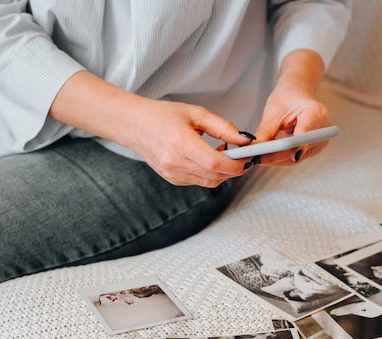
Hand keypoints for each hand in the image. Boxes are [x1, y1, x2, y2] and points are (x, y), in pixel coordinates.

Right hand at [123, 99, 251, 186]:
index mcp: (180, 143)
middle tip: (242, 155)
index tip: (247, 156)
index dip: (236, 163)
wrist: (134, 125)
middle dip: (234, 169)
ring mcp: (173, 174)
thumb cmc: (163, 115)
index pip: (215, 164)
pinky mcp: (173, 179)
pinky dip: (210, 173)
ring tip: (225, 154)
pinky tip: (208, 159)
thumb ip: (223, 127)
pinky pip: (200, 181)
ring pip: (210, 182)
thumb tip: (245, 140)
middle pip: (215, 176)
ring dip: (223, 172)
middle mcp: (175, 163)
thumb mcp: (196, 113)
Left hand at [254, 50, 331, 165]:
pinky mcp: (313, 149)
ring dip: (273, 159)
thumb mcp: (273, 111)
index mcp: (316, 113)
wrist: (298, 93)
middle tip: (252, 158)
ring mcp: (319, 142)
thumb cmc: (288, 97)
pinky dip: (278, 158)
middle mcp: (323, 131)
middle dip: (273, 156)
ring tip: (254, 158)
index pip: (304, 134)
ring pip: (293, 158)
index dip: (290, 146)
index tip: (274, 153)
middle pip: (296, 150)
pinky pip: (293, 158)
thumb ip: (264, 132)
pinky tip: (263, 157)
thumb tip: (251, 150)